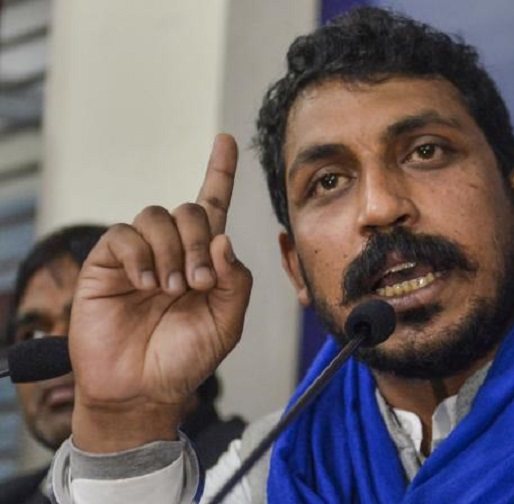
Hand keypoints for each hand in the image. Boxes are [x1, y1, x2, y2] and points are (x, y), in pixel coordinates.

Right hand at [70, 135, 252, 451]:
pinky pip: (124, 235)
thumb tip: (222, 238)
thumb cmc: (187, 357)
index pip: (213, 205)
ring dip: (171, 252)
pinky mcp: (107, 263)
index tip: (226, 139)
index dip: (220, 171)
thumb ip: (235, 280)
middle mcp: (172, 249)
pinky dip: (140, 256)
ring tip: (170, 290)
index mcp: (204, 259)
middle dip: (197, 242)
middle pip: (188, 210)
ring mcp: (139, 255)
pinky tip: (145, 285)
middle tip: (198, 284)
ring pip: (156, 216)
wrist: (143, 389)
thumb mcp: (227, 322)